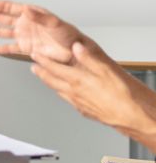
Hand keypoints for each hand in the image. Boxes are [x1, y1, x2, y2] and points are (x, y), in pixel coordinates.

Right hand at [0, 0, 85, 61]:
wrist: (75, 53)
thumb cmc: (69, 35)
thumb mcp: (56, 24)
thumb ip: (40, 17)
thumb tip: (27, 9)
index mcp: (30, 14)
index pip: (8, 7)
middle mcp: (24, 24)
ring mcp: (23, 36)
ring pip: (0, 32)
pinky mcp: (25, 48)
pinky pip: (7, 48)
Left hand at [31, 40, 155, 150]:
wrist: (129, 116)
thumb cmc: (120, 94)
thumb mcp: (106, 70)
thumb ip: (89, 58)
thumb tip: (76, 47)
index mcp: (77, 80)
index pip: (53, 67)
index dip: (43, 60)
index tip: (35, 55)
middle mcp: (73, 92)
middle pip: (51, 80)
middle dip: (40, 72)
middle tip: (33, 67)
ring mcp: (77, 102)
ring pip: (57, 90)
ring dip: (49, 83)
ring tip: (44, 78)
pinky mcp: (83, 110)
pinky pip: (66, 100)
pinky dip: (61, 93)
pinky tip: (63, 93)